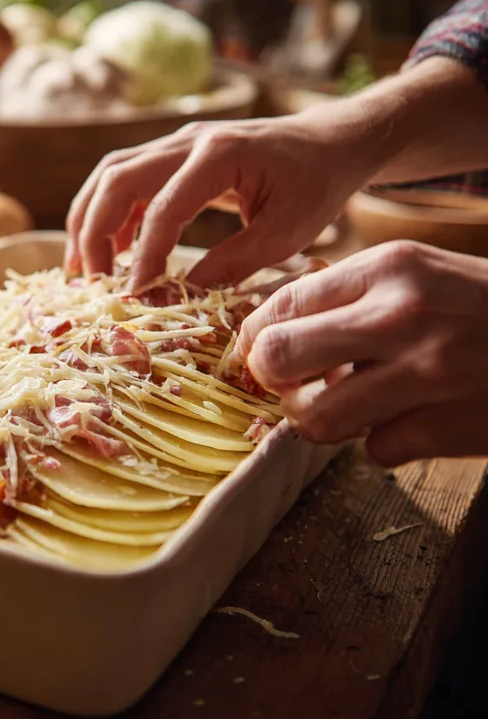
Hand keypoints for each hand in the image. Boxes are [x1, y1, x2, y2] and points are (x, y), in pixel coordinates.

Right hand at [65, 109, 375, 291]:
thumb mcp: (287, 232)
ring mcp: (177, 142)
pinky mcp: (174, 154)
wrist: (330, 142)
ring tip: (84, 267)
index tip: (135, 295)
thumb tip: (182, 295)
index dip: (144, 257)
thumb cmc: (316, 185)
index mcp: (220, 154)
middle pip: (117, 179)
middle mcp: (189, 140)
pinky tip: (113, 251)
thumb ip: (234, 263)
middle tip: (91, 280)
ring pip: (111, 174)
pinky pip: (126, 178)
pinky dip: (109, 213)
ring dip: (90, 218)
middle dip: (94, 231)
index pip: (162, 208)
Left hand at [236, 240, 487, 466]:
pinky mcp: (451, 427)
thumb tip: (265, 332)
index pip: (279, 305)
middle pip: (277, 359)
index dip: (253, 337)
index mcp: (389, 268)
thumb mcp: (416, 274)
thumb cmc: (479, 307)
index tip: (258, 352)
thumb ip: (345, 296)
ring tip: (342, 406)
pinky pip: (376, 449)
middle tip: (289, 384)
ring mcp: (429, 375)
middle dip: (270, 379)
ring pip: (316, 420)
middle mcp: (403, 316)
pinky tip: (413, 417)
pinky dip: (385, 441)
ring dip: (319, 421)